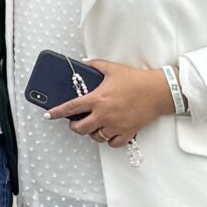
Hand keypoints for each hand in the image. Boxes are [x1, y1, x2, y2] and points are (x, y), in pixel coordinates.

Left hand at [48, 60, 171, 147]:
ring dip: (92, 133)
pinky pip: (113, 144)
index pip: (71, 108)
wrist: (157, 91)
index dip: (56, 112)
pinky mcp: (127, 133)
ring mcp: (116, 126)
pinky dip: (109, 140)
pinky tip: (109, 133)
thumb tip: (84, 63)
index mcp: (97, 99)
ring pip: (96, 137)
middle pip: (81, 128)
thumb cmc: (136, 80)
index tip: (49, 115)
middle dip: (74, 127)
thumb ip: (95, 66)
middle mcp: (104, 115)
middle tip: (75, 123)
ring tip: (94, 126)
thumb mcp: (112, 68)